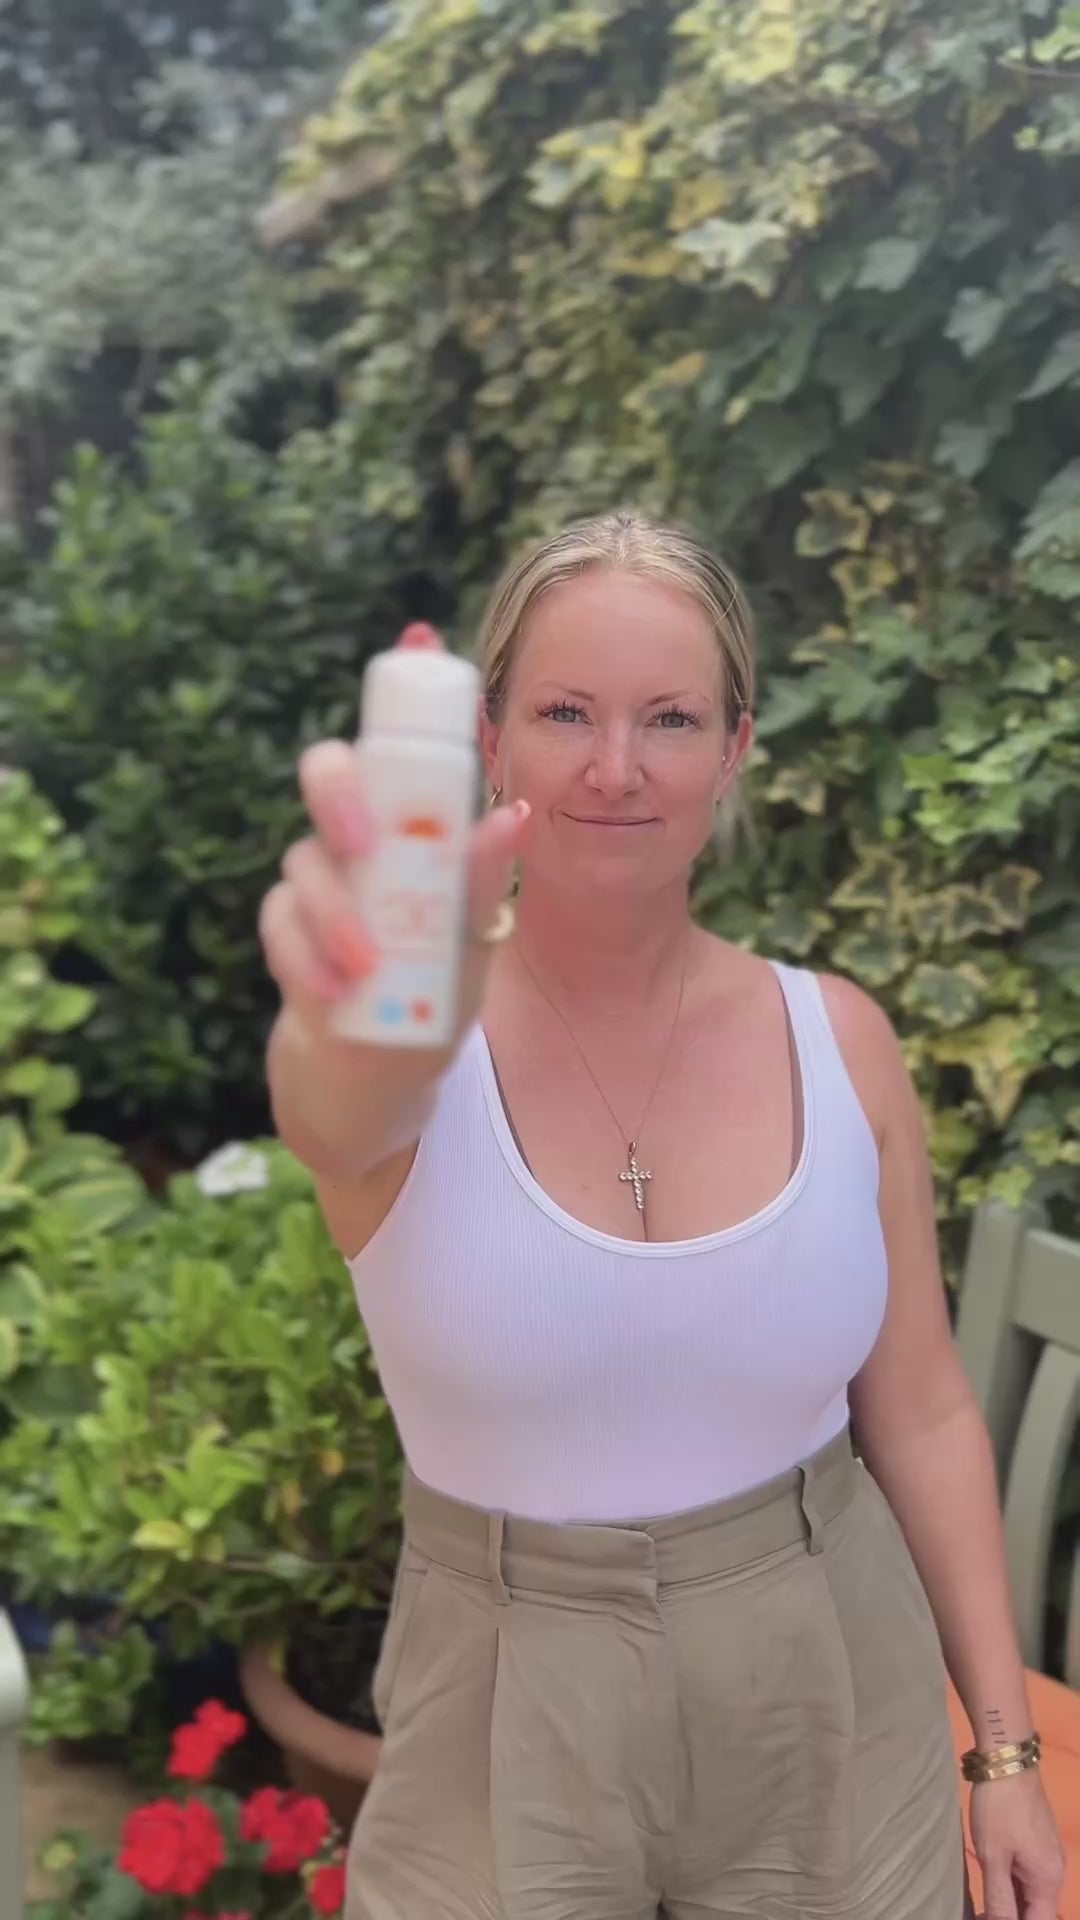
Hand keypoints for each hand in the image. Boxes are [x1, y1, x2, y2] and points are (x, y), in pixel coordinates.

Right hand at [259, 625, 527, 1038]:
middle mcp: (352, 838)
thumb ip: (482, 879)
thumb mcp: (472, 936)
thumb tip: (513, 815)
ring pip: (302, 861)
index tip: (419, 637)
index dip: (405, 684)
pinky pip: (280, 926)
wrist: (386, 1064)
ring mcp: (314, 884)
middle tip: (367, 843)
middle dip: (342, 798)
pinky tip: (340, 991)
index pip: (399, 743)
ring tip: (371, 965)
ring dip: (335, 914)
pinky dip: (308, 960)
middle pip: (327, 772)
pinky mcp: (285, 935)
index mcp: (405, 824)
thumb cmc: (436, 984)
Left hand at [970, 1769, 1064, 1919]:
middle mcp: (1055, 1872)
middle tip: (982, 1912)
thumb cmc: (999, 1810)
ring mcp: (1048, 1855)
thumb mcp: (993, 1857)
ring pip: (1031, 1892)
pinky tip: (992, 1880)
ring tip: (984, 1901)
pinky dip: (1012, 1882)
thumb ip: (999, 1898)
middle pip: (1036, 1910)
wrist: (1007, 1761)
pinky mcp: (1038, 1841)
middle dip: (1011, 1914)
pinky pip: (1028, 1873)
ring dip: (1010, 1900)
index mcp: (1049, 1881)